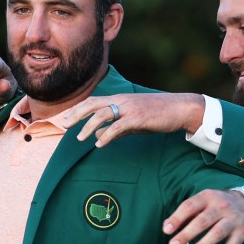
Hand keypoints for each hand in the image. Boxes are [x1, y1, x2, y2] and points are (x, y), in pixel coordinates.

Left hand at [49, 93, 205, 146]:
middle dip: (76, 114)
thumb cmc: (156, 115)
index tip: (66, 119)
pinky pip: (118, 126)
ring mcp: (129, 108)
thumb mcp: (132, 122)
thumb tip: (96, 136)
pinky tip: (99, 144)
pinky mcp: (138, 118)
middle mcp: (121, 100)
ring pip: (102, 114)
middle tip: (65, 125)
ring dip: (88, 126)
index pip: (93, 101)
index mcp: (119, 99)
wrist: (179, 109)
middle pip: (92, 104)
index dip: (77, 109)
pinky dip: (106, 135)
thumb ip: (114, 129)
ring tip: (80, 139)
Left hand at [161, 189, 243, 243]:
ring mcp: (234, 219)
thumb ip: (185, 213)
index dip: (177, 218)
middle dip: (187, 234)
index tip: (166, 230)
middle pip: (203, 221)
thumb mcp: (203, 201)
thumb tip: (167, 227)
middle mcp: (222, 206)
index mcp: (208, 196)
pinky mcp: (243, 232)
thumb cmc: (216, 205)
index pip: (190, 206)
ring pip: (218, 233)